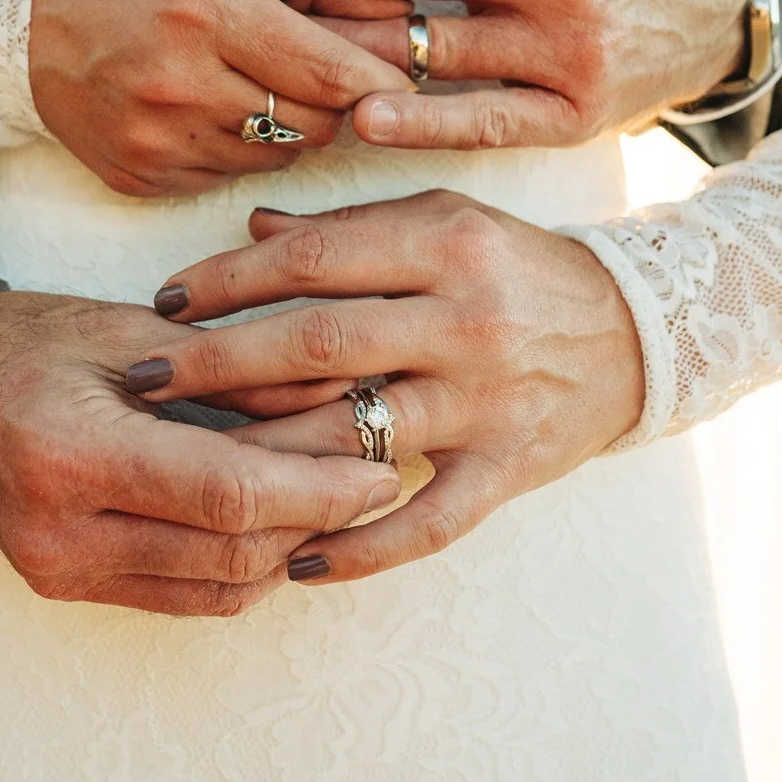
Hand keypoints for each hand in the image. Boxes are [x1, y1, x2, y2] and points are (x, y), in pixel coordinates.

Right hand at [0, 281, 400, 614]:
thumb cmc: (29, 338)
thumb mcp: (134, 328)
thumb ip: (234, 369)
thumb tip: (339, 396)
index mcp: (70, 452)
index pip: (226, 494)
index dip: (317, 487)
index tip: (378, 463)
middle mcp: (60, 530)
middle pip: (232, 550)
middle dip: (318, 512)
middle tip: (374, 462)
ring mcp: (60, 570)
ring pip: (220, 587)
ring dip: (291, 541)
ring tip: (334, 484)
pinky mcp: (67, 585)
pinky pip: (187, 596)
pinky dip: (246, 562)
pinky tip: (280, 512)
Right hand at [30, 0, 411, 196]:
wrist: (15, 25)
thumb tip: (395, 8)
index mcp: (201, 8)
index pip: (321, 64)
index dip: (375, 79)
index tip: (405, 82)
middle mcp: (178, 79)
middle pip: (312, 120)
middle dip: (337, 104)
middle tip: (334, 81)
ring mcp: (155, 137)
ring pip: (276, 155)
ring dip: (288, 128)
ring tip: (260, 89)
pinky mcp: (140, 177)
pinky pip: (227, 176)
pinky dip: (238, 150)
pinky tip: (212, 113)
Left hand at [130, 192, 644, 583]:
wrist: (639, 332)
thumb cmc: (518, 267)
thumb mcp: (445, 220)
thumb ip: (352, 228)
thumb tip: (253, 229)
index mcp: (445, 242)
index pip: (314, 258)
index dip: (228, 278)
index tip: (163, 302)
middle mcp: (466, 319)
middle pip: (319, 340)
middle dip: (217, 361)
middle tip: (142, 377)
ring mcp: (488, 400)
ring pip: (358, 430)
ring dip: (264, 453)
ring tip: (189, 465)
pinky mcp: (508, 470)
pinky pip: (427, 523)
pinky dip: (360, 548)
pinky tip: (294, 560)